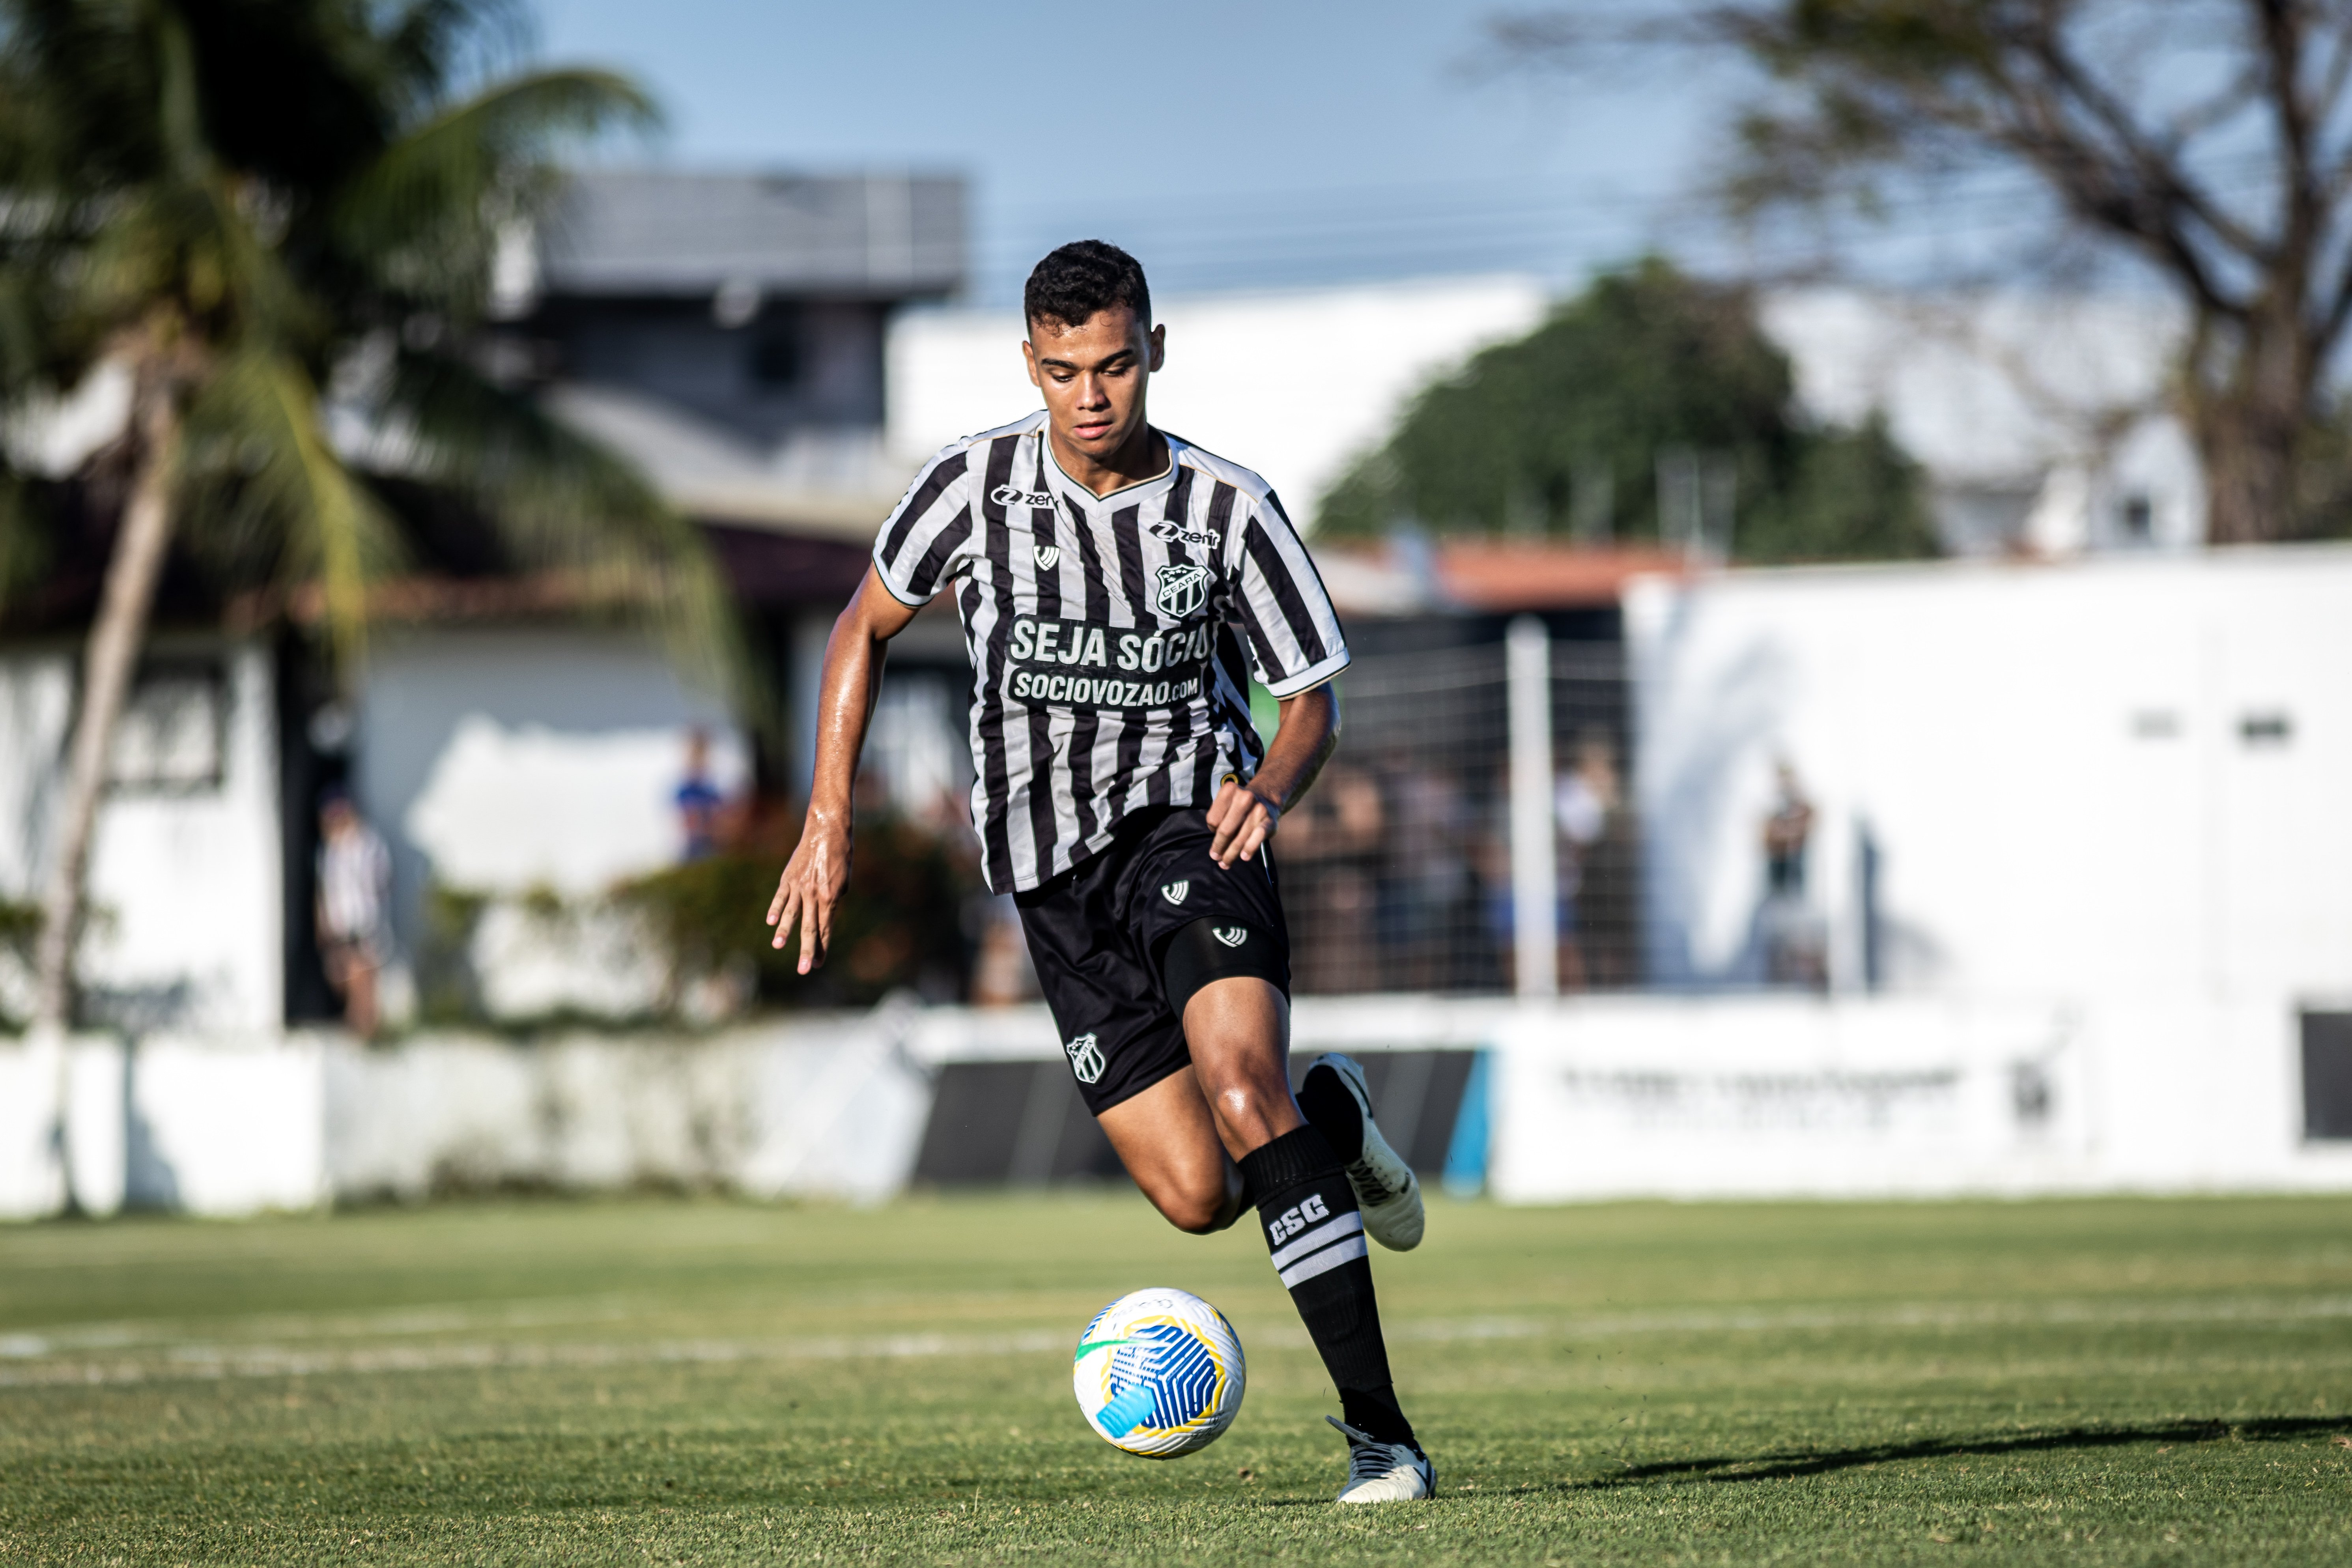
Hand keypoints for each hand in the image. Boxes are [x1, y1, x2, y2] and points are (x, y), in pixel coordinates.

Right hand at [765, 811, 851, 974]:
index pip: (826, 929)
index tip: (819, 965)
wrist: (828, 831)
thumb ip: (832, 903)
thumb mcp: (843, 883)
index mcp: (831, 897)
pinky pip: (781, 896)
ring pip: (791, 913)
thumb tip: (823, 922)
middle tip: (804, 970)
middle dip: (807, 950)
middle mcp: (815, 894)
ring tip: (779, 946)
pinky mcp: (788, 877)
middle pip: (810, 927)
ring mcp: (800, 886)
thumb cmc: (840, 859)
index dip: (823, 948)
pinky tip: (771, 922)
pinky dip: (775, 909)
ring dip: (785, 931)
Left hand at [1205, 779, 1279, 867]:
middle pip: (1224, 830)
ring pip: (1239, 838)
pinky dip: (1249, 848)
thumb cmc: (1240, 807)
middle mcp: (1244, 797)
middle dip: (1218, 846)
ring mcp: (1258, 809)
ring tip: (1225, 863)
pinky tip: (1244, 857)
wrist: (1266, 799)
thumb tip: (1216, 849)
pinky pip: (1257, 837)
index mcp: (1229, 790)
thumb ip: (1218, 820)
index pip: (1213, 819)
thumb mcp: (1226, 804)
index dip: (1211, 830)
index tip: (1214, 833)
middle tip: (1215, 857)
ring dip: (1231, 854)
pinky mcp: (1269, 821)